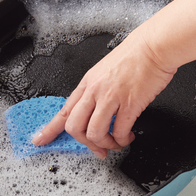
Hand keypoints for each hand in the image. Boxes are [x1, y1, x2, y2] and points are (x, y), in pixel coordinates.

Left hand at [32, 30, 176, 158]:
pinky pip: (120, 131)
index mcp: (86, 85)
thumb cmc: (133, 57)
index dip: (50, 129)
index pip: (63, 111)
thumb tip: (93, 112)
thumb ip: (94, 92)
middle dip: (85, 143)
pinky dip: (124, 140)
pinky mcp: (130, 103)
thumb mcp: (103, 72)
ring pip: (95, 133)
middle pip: (75, 127)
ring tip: (117, 142)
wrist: (154, 46)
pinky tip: (129, 137)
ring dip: (106, 144)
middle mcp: (94, 92)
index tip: (40, 140)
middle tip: (98, 148)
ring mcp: (111, 97)